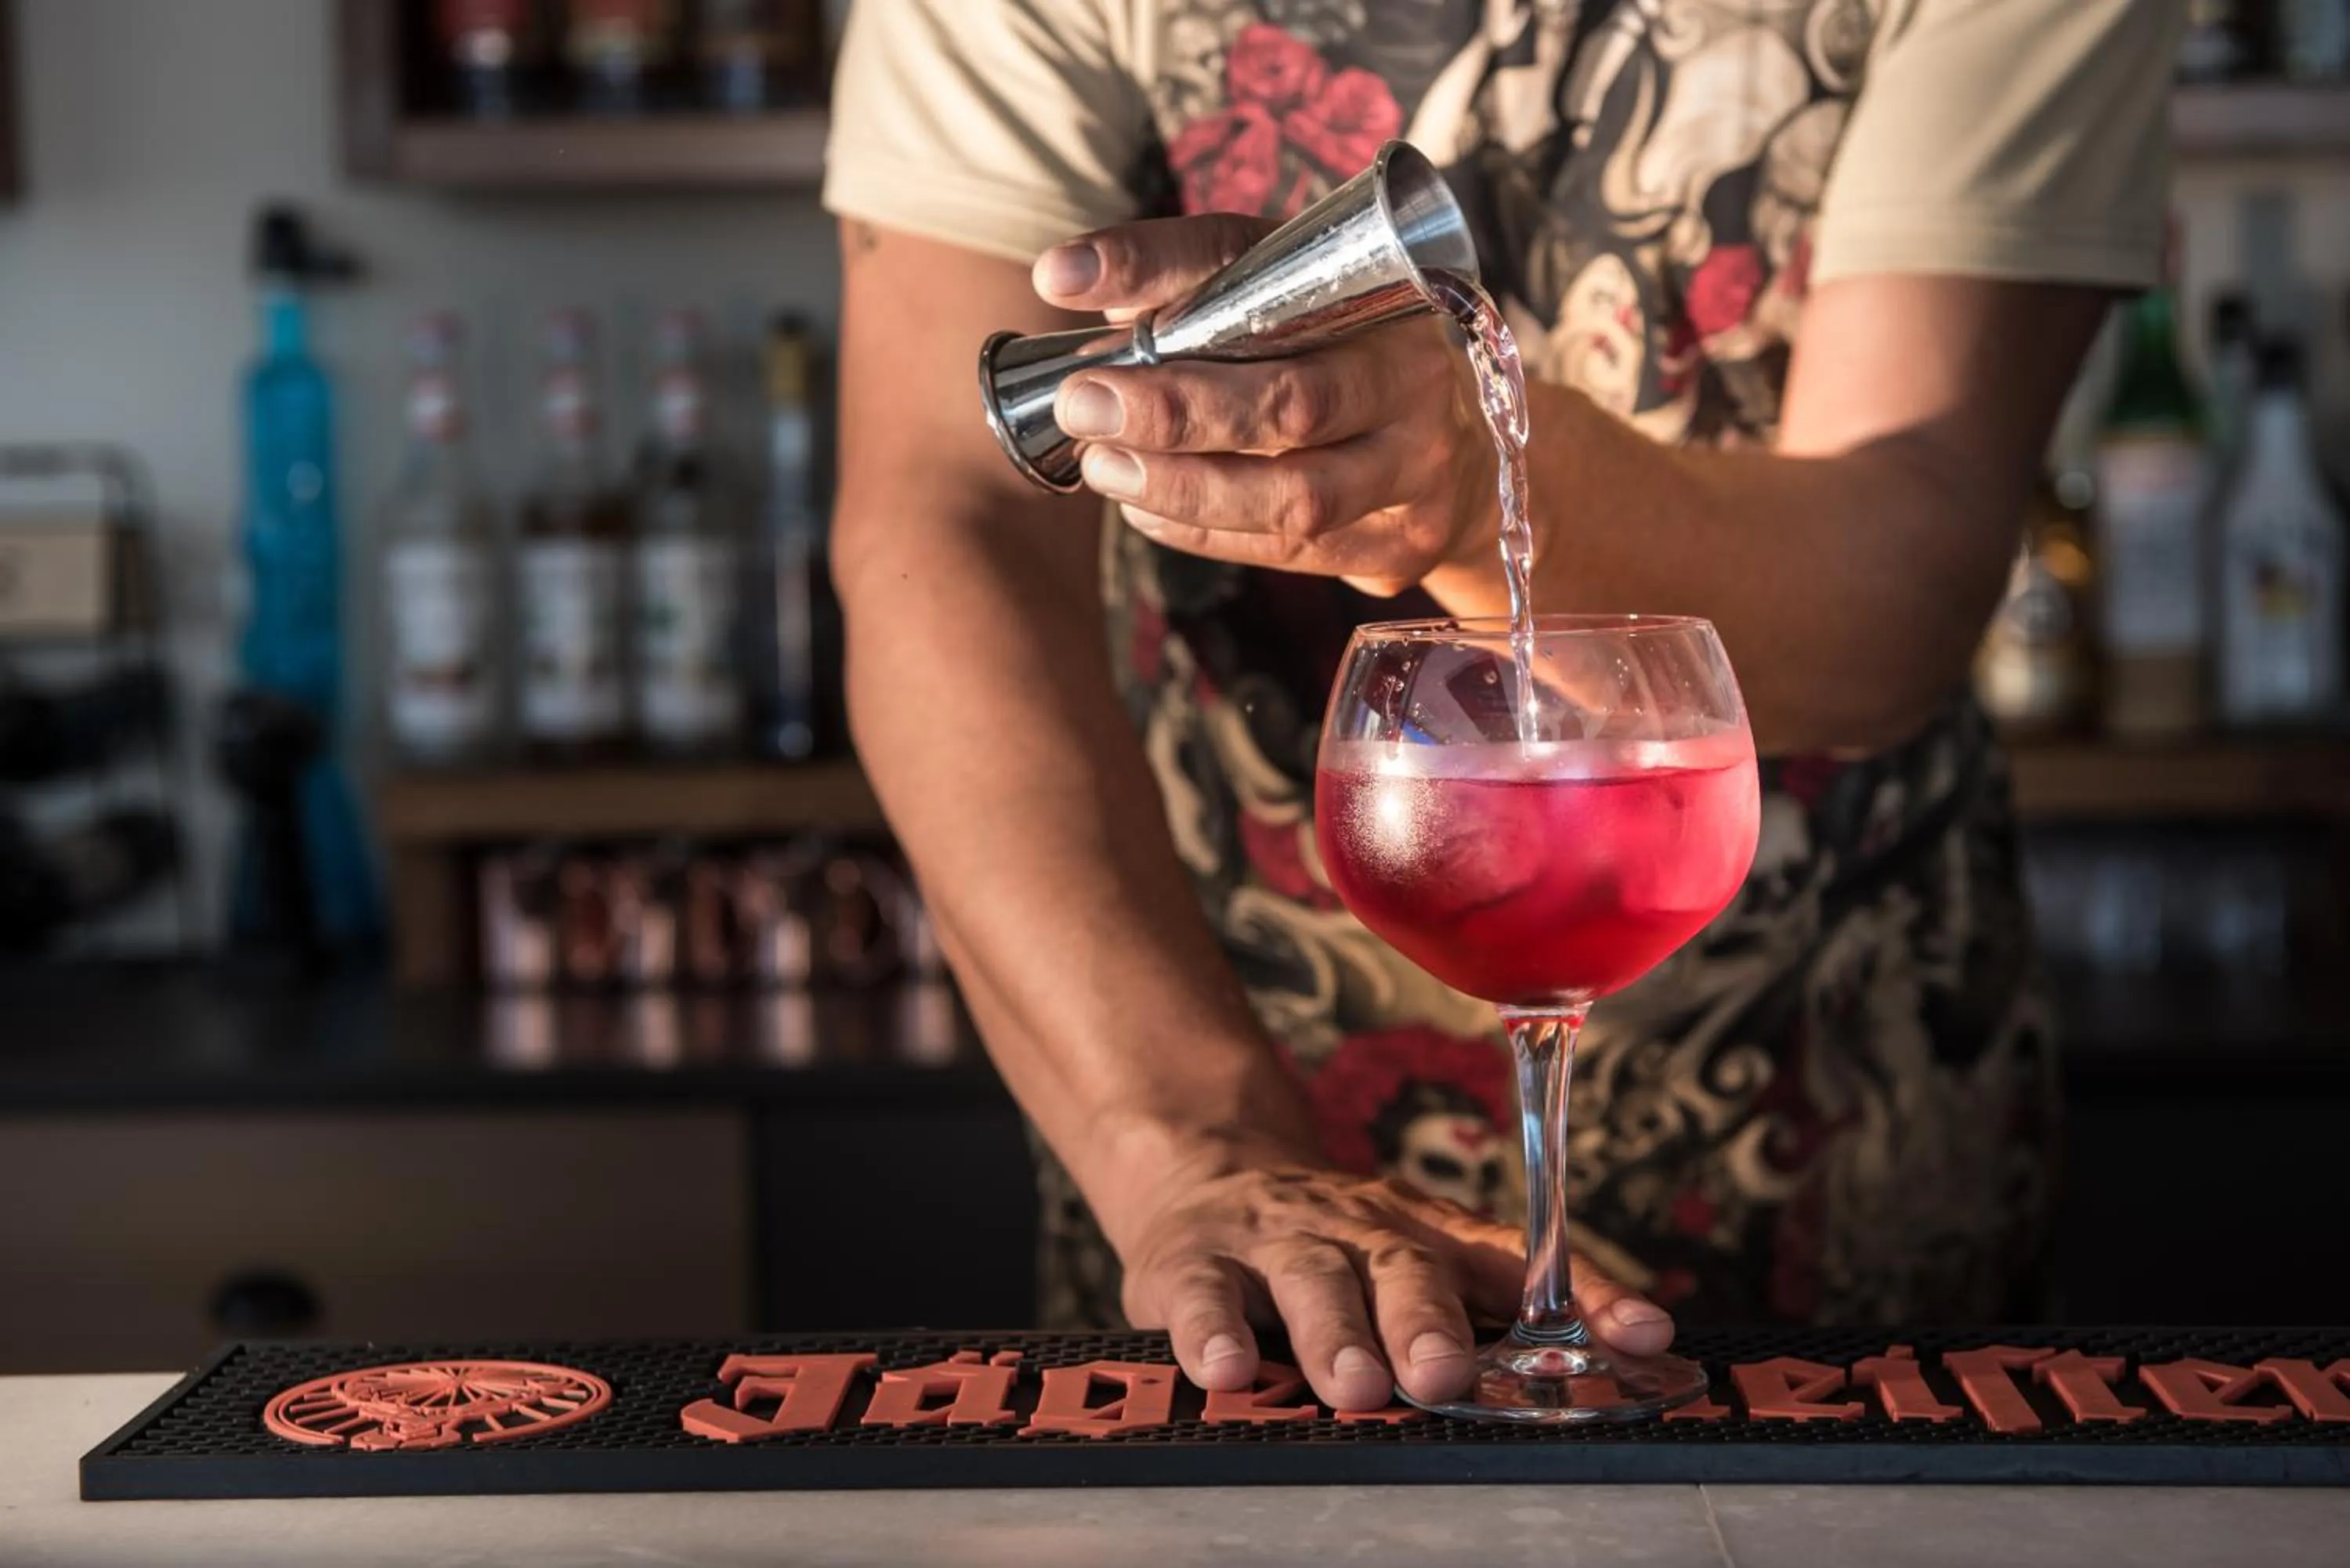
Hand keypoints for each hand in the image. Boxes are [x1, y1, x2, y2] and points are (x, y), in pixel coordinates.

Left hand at [1035, 217, 1498, 597]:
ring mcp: (1418, 464)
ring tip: (1106, 468)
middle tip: (1081, 404)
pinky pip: (1294, 550)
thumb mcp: (1280, 295)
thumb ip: (1183, 283)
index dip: (1152, 264)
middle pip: (1291, 398)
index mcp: (1372, 281)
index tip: (1063, 279)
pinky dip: (1207, 534)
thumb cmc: (1342, 357)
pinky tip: (1146, 512)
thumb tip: (1066, 282)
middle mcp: (1409, 369)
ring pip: (1297, 493)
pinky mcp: (1405, 542)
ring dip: (1188, 486)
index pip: (1248, 256)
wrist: (1466, 454)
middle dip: (1173, 408)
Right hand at [1100, 1127, 1675, 1412]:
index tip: (1647, 1334)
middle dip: (1430, 1322)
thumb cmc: (1327, 1243)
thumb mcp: (1407, 1256)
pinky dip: (1214, 1330)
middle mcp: (1359, 1228)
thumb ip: (1486, 1310)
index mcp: (1424, 1230)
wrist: (1200, 1170)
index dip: (1586, 1292)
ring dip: (1337, 1332)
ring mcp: (1277, 1240)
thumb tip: (1613, 1370)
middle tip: (1447, 1375)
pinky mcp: (1193, 1260)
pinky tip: (1226, 1367)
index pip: (1517, 1259)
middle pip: (1405, 1265)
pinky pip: (1204, 1294)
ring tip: (1358, 1384)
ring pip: (1313, 1278)